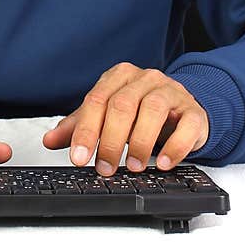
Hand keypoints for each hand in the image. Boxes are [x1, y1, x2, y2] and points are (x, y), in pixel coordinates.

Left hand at [42, 62, 208, 173]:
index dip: (86, 130)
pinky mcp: (194, 111)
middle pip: (122, 105)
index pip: (97, 100)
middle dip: (111, 140)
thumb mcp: (107, 115)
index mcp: (119, 76)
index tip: (79, 157)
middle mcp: (145, 79)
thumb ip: (79, 126)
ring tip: (132, 166)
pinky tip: (164, 162)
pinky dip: (174, 146)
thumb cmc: (140, 111)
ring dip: (140, 142)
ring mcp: (171, 92)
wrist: (182, 109)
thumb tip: (49, 141)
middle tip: (105, 167)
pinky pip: (186, 125)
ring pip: (153, 110)